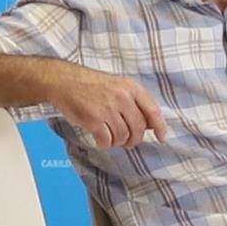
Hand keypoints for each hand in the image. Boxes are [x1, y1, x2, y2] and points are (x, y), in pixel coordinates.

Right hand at [47, 70, 163, 154]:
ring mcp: (108, 109)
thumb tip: (150, 124)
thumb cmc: (91, 84)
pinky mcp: (93, 119)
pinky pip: (107, 141)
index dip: (160, 126)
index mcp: (130, 87)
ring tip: (110, 137)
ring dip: (118, 142)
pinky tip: (100, 139)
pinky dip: (105, 144)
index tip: (162, 137)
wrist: (64, 81)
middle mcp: (122, 97)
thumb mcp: (117, 85)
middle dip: (134, 139)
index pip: (152, 110)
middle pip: (138, 128)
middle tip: (127, 142)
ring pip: (123, 137)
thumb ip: (134, 102)